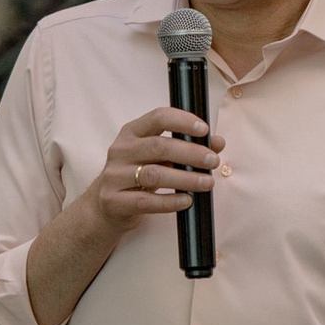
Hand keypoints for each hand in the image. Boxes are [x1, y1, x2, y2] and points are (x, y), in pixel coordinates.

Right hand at [86, 107, 227, 230]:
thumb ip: (186, 147)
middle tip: (213, 161)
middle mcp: (121, 150)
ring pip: (154, 174)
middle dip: (191, 153)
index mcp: (132, 132)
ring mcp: (114, 176)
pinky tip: (187, 201)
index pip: (157, 117)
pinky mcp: (114, 201)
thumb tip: (218, 142)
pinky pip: (145, 201)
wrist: (106, 206)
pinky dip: (170, 202)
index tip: (204, 130)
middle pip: (159, 146)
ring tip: (207, 183)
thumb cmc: (137, 175)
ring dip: (186, 178)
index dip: (182, 121)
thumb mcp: (158, 158)